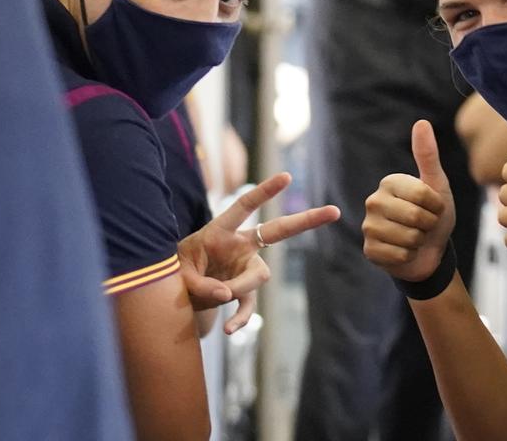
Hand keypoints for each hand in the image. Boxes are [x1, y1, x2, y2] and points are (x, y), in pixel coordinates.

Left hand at [179, 172, 340, 333]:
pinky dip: (241, 318)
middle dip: (307, 221)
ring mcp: (244, 269)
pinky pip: (249, 305)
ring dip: (241, 288)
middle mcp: (240, 246)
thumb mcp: (178, 274)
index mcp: (221, 230)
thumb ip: (200, 283)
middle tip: (334, 211)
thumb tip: (227, 295)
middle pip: (278, 231)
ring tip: (217, 298)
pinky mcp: (242, 292)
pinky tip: (230, 330)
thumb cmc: (174, 272)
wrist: (172, 294)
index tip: (287, 177)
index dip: (266, 191)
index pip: (245, 206)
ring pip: (259, 276)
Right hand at [362, 120, 456, 281]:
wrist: (429, 251)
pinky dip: (409, 256)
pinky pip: (399, 256)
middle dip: (428, 226)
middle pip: (415, 217)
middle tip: (424, 225)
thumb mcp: (437, 185)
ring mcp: (368, 227)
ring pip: (408, 238)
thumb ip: (428, 156)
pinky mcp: (369, 250)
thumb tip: (421, 122)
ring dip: (419, 242)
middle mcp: (373, 201)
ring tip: (415, 238)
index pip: (422, 196)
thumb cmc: (433, 216)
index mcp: (389, 182)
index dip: (436, 207)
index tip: (433, 208)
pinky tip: (405, 251)